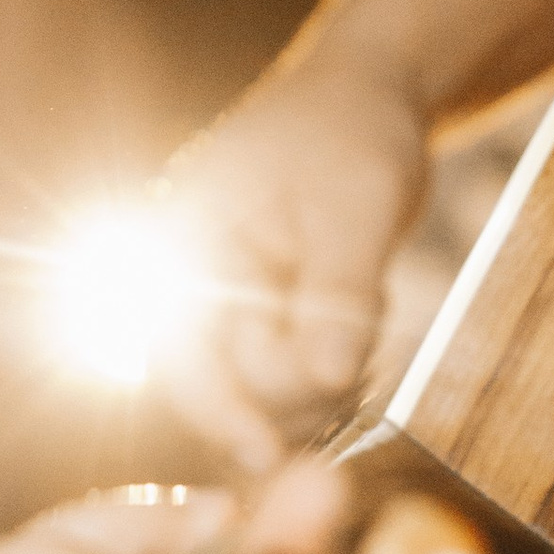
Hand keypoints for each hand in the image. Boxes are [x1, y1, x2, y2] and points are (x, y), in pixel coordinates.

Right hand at [153, 55, 431, 470]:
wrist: (374, 96)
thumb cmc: (351, 129)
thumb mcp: (354, 203)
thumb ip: (337, 292)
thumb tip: (328, 379)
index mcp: (184, 240)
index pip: (179, 353)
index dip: (218, 411)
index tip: (264, 457)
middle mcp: (194, 278)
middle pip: (234, 381)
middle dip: (302, 372)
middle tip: (360, 323)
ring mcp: (233, 300)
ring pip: (276, 384)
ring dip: (331, 364)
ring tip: (364, 294)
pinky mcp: (270, 315)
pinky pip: (306, 369)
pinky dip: (342, 353)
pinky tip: (362, 300)